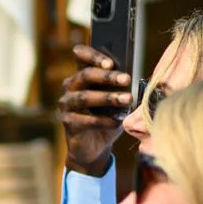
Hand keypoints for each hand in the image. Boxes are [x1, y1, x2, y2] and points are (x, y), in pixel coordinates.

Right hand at [58, 43, 132, 176]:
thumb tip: (135, 82)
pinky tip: (116, 122)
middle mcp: (70, 88)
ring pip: (84, 97)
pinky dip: (103, 120)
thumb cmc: (107, 118)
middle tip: (126, 79)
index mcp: (82, 77)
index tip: (110, 62)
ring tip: (127, 99)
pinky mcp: (69, 123)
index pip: (81, 58)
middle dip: (107, 76)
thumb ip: (121, 88)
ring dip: (107, 97)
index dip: (92, 56)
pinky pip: (85, 120)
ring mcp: (67, 106)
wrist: (95, 147)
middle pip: (85, 76)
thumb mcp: (116, 101)